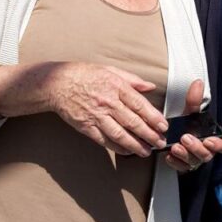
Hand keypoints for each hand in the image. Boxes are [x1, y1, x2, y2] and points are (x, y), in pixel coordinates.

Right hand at [50, 63, 167, 156]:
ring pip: (120, 134)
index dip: (153, 117)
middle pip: (133, 122)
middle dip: (149, 134)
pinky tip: (128, 152)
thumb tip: (151, 87)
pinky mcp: (86, 127)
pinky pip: (104, 141)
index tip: (163, 126)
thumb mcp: (110, 70)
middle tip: (160, 142)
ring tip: (147, 151)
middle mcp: (108, 102)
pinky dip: (117, 148)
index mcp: (116, 87)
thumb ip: (132, 80)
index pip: (139, 105)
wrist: (57, 83)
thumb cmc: (85, 75)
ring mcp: (97, 116)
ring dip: (136, 145)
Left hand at [165, 80, 221, 172]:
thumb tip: (197, 83)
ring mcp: (195, 158)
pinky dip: (175, 162)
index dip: (219, 145)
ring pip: (193, 162)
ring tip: (175, 147)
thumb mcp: (191, 110)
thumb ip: (194, 99)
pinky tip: (168, 156)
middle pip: (207, 154)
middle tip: (185, 138)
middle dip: (196, 148)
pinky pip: (181, 167)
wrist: (174, 132)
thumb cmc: (188, 123)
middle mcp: (206, 150)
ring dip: (184, 155)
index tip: (209, 141)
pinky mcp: (183, 164)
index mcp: (213, 138)